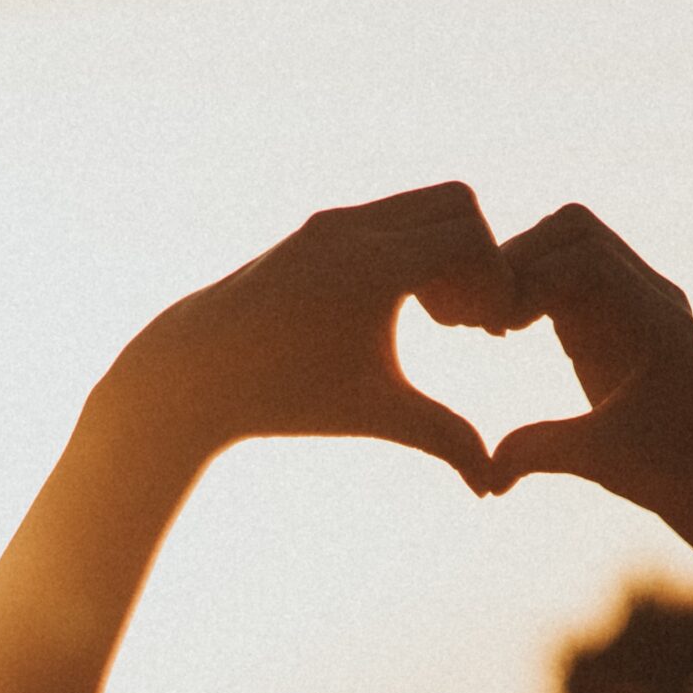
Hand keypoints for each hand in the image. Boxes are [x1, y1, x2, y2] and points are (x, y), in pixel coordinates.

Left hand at [99, 181, 514, 490]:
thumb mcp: (374, 415)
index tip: (490, 334)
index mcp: (372, 267)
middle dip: (479, 258)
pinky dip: (411, 249)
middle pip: (457, 203)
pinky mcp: (316, 230)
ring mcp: (331, 223)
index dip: (497, 283)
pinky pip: (389, 217)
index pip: (471, 238)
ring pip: (422, 205)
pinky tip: (401, 308)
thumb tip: (492, 488)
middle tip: (469, 321)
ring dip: (445, 252)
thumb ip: (443, 438)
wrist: (195, 373)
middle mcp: (352, 229)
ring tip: (439, 319)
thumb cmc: (286, 396)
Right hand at [483, 204, 692, 512]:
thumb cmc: (663, 475)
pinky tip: (512, 329)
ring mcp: (641, 299)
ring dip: (527, 268)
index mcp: (658, 323)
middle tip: (488, 315)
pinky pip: (573, 269)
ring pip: (573, 241)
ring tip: (497, 322)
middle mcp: (656, 298)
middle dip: (521, 259)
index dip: (530, 278)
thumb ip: (539, 453)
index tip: (497, 327)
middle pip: (577, 229)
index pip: (586, 257)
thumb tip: (485, 475)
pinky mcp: (622, 311)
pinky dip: (537, 285)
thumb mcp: (597, 462)